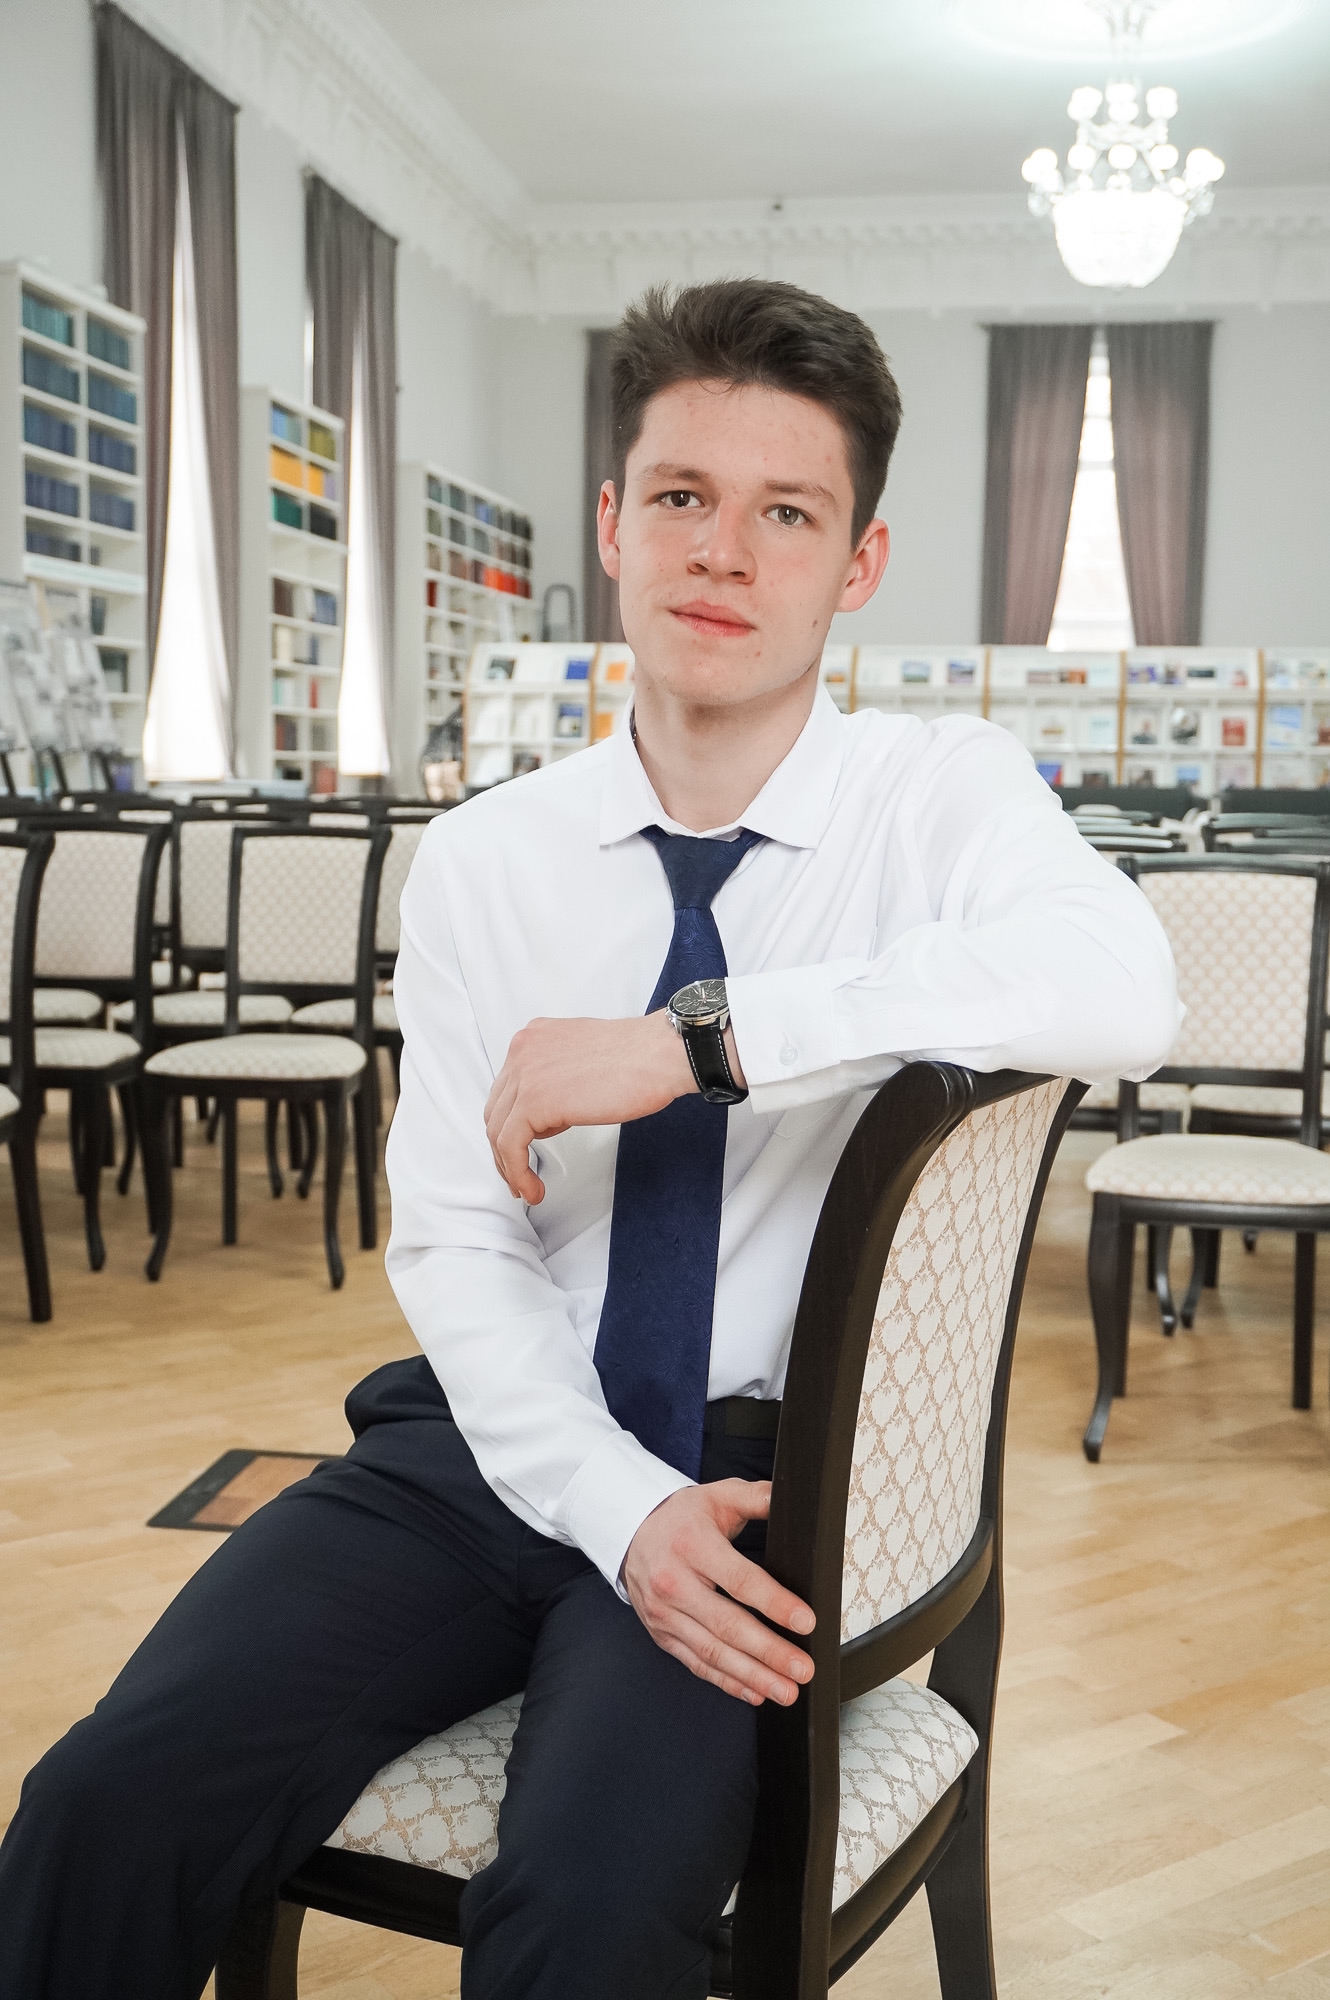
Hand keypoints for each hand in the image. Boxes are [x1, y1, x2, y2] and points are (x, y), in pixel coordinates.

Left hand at [485, 1012, 692, 1202]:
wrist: (659, 1055)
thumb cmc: (638, 1060)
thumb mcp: (582, 1061)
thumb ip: (557, 1079)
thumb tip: (549, 1112)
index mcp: (534, 1038)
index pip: (507, 1089)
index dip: (512, 1125)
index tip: (521, 1150)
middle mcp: (522, 1050)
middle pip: (497, 1110)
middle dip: (504, 1149)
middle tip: (518, 1174)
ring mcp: (524, 1074)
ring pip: (498, 1131)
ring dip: (509, 1166)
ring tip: (526, 1188)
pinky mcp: (533, 1101)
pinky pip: (510, 1146)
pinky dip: (517, 1172)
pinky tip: (532, 1188)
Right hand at [622, 1482, 814, 1705]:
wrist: (630, 1532)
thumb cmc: (681, 1517)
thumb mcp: (717, 1495)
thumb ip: (756, 1497)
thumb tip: (791, 1498)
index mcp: (692, 1546)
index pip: (739, 1580)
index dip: (774, 1603)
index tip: (805, 1621)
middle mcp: (674, 1583)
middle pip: (727, 1625)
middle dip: (769, 1652)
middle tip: (803, 1669)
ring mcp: (665, 1614)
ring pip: (712, 1652)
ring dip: (752, 1676)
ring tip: (785, 1691)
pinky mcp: (662, 1635)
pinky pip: (696, 1663)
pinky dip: (726, 1682)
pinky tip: (755, 1692)